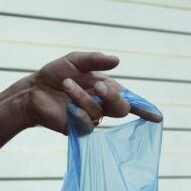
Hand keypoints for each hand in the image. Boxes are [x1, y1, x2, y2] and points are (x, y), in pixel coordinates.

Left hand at [22, 52, 161, 134]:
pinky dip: (79, 114)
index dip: (145, 109)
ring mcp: (90, 119)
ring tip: (66, 84)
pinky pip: (86, 125)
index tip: (157, 117)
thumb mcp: (75, 61)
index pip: (130, 101)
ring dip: (82, 95)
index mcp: (106, 89)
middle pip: (121, 108)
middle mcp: (102, 106)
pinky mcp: (76, 129)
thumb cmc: (55, 75)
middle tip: (98, 84)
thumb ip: (95, 60)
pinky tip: (69, 107)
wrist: (33, 89)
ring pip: (98, 112)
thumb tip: (117, 61)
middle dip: (113, 96)